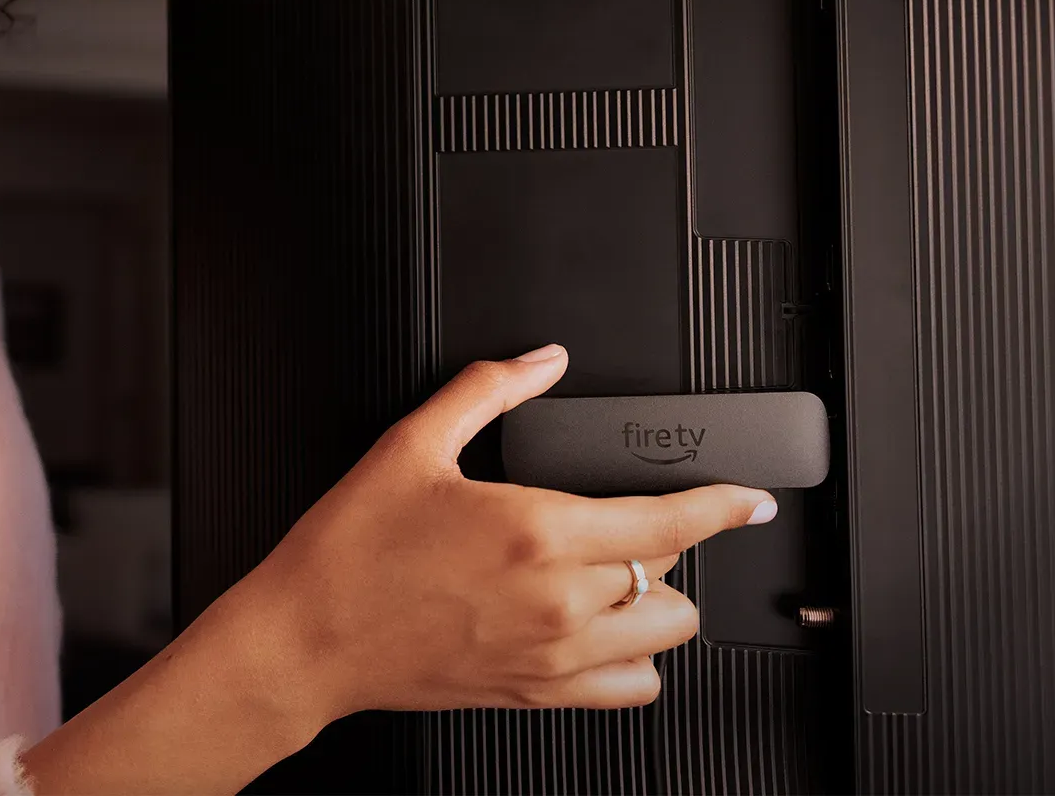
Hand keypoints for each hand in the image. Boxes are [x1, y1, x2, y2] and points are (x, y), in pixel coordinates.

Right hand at [231, 345, 776, 730]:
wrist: (305, 638)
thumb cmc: (348, 552)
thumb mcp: (409, 446)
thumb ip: (487, 393)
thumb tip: (541, 362)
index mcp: (535, 530)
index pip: (671, 521)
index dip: (725, 504)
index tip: (749, 498)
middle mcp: (557, 599)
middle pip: (672, 575)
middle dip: (664, 541)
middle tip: (619, 521)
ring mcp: (551, 654)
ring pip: (665, 634)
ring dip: (656, 599)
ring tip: (616, 575)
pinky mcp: (535, 692)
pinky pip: (634, 688)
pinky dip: (637, 659)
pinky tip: (603, 630)